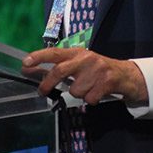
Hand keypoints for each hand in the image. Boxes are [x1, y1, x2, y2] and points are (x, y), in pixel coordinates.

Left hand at [21, 47, 147, 105]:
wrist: (126, 75)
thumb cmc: (98, 70)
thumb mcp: (79, 64)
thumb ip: (59, 67)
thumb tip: (33, 71)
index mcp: (77, 52)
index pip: (54, 52)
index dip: (38, 57)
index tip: (25, 63)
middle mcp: (86, 58)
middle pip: (60, 71)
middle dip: (48, 83)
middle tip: (42, 91)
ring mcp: (97, 69)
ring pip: (75, 90)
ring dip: (79, 93)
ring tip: (89, 87)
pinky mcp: (107, 82)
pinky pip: (89, 99)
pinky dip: (91, 100)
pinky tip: (98, 92)